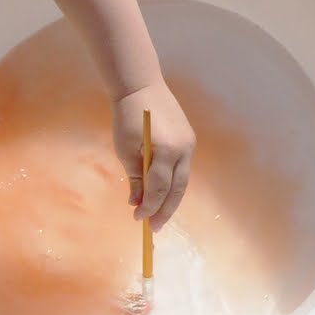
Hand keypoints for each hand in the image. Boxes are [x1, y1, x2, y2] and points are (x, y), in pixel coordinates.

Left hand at [112, 79, 194, 230]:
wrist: (142, 87)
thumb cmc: (128, 117)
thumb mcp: (125, 150)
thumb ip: (135, 178)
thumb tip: (136, 203)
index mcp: (164, 150)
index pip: (159, 188)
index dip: (149, 206)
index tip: (138, 219)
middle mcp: (183, 149)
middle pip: (177, 188)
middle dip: (165, 210)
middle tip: (154, 227)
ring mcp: (189, 144)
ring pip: (183, 180)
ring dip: (171, 199)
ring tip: (160, 215)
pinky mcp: (189, 140)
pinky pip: (182, 168)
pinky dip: (174, 183)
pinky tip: (164, 193)